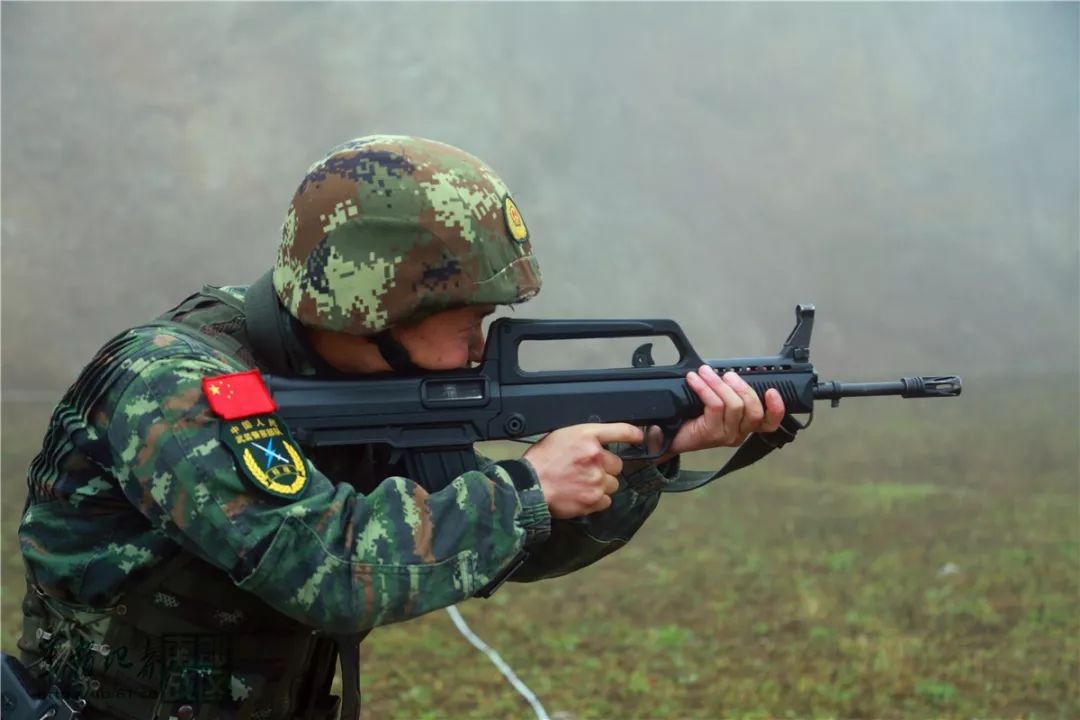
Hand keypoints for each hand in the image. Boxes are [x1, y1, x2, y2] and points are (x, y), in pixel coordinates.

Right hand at [523, 423, 643, 518]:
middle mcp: (596, 456)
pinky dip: (596, 500)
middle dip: (605, 468)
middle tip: (586, 470)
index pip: (620, 431)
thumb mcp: (560, 436)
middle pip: (617, 464)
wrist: (529, 486)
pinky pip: (606, 501)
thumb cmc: (540, 460)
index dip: (632, 434)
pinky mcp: (594, 499)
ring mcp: (596, 479)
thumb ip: (583, 439)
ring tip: (581, 484)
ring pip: (613, 484)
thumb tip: (597, 443)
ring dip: (601, 484)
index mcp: (587, 436)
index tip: (637, 438)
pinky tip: (581, 495)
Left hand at [661, 366, 784, 456]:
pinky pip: (715, 405)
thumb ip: (727, 393)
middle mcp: (739, 434)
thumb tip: (729, 373)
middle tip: (727, 374)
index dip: (776, 409)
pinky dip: (705, 388)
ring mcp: (726, 436)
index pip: (769, 423)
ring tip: (704, 372)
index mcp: (745, 427)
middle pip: (754, 410)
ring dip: (719, 383)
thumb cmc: (690, 418)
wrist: (667, 436)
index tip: (772, 391)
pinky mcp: (711, 433)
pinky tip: (694, 380)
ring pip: (734, 405)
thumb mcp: (714, 404)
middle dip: (742, 387)